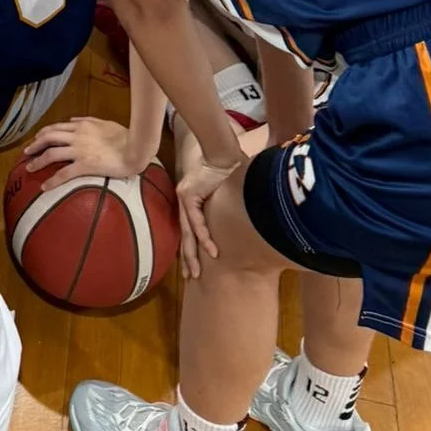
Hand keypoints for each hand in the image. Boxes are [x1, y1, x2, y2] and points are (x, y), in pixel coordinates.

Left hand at [23, 115, 149, 185]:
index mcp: (82, 126)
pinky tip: (44, 187)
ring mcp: (80, 150)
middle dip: (35, 144)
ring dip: (38, 160)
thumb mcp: (105, 123)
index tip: (37, 138)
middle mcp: (78, 136)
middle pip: (49, 137)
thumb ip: (88, 120)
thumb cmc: (125, 136)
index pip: (57, 127)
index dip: (44, 132)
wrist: (136, 149)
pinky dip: (52, 180)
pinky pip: (64, 173)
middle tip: (26, 151)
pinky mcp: (85, 165)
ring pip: (52, 153)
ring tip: (29, 167)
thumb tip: (73, 120)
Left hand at [173, 135, 242, 277]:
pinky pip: (196, 222)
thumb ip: (229, 211)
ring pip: (187, 233)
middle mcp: (185, 204)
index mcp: (192, 205)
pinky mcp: (188, 195)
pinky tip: (211, 252)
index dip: (191, 251)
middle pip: (185, 237)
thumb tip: (247, 224)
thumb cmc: (230, 173)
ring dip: (193, 254)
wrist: (224, 153)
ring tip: (197, 272)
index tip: (193, 268)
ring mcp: (184, 199)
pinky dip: (204, 237)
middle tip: (191, 277)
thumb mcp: (227, 198)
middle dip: (188, 259)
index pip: (189, 232)